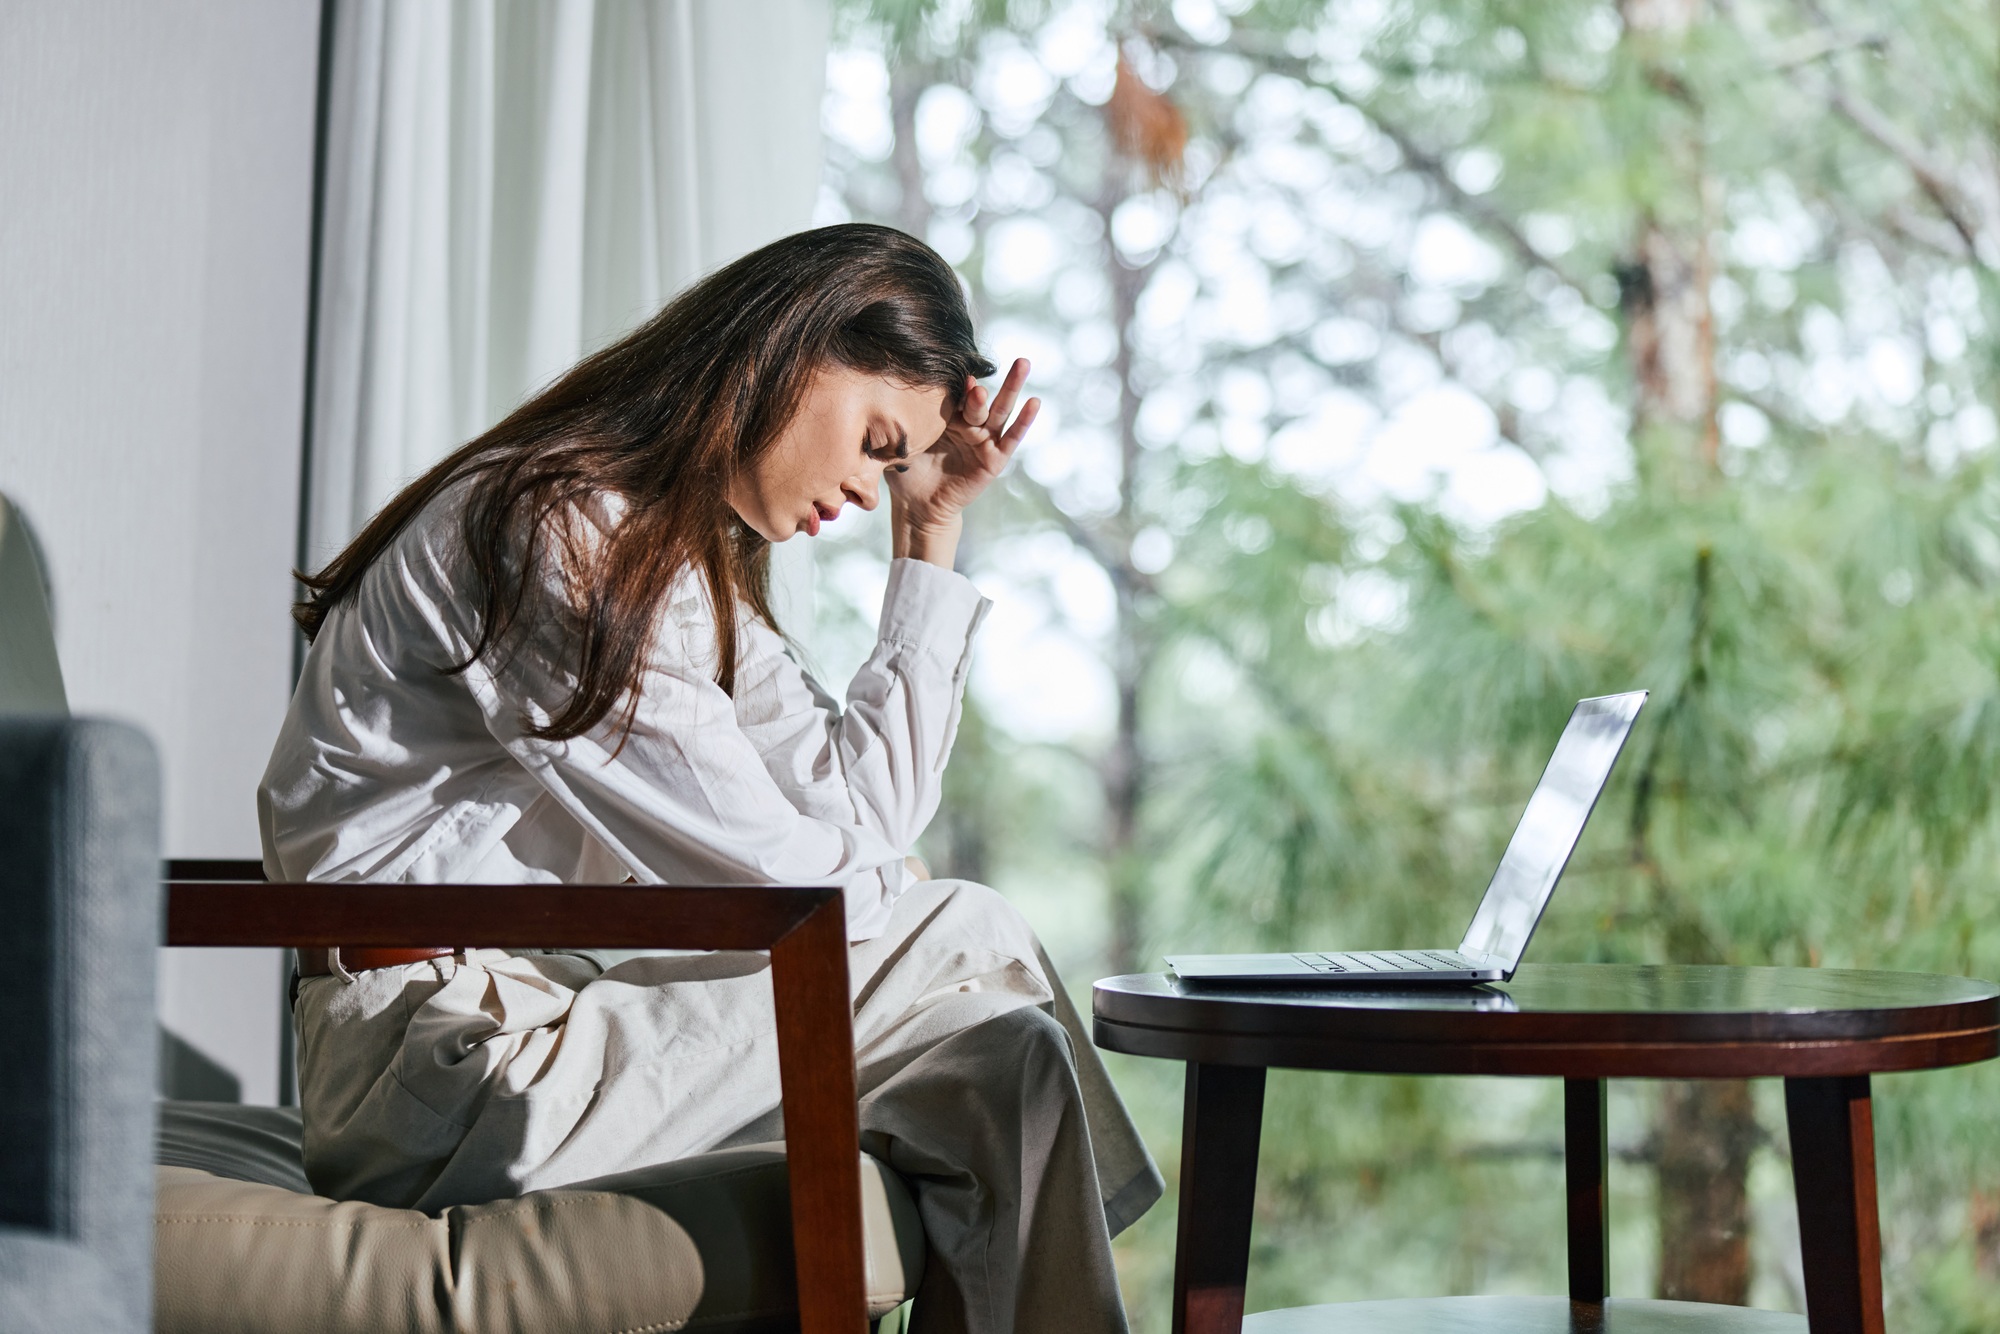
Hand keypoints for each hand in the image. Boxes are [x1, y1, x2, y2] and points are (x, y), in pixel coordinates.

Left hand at [890, 359, 1039, 564]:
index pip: (954, 394)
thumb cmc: (906, 475)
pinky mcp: (993, 459)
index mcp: (944, 416)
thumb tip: (867, 406)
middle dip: (989, 377)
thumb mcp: (897, 446)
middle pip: (980, 397)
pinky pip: (1010, 439)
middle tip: (999, 355)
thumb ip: (892, 427)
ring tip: (1023, 364)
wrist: (918, 507)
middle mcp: (966, 424)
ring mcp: (982, 440)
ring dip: (1012, 387)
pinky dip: (1023, 421)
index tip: (959, 372)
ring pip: (998, 411)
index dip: (958, 384)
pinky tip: (1034, 403)